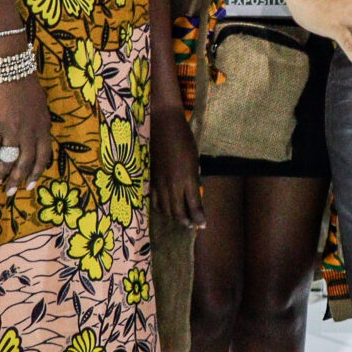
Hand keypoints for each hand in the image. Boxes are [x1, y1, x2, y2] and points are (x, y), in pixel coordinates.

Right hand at [0, 72, 53, 195]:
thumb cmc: (25, 84)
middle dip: (19, 180)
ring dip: (3, 175)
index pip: (44, 156)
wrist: (9, 68)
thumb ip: (40, 122)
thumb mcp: (41, 105)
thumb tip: (38, 136)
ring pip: (9, 159)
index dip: (37, 172)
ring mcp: (12, 129)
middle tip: (12, 193)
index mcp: (44, 127)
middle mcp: (30, 131)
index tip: (32, 184)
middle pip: (26, 162)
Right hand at [152, 107, 205, 231]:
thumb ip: (192, 177)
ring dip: (173, 216)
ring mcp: (159, 181)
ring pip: (165, 207)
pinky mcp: (149, 177)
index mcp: (188, 177)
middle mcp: (173, 183)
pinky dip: (159, 207)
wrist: (163, 124)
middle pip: (178, 210)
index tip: (202, 226)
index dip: (198, 218)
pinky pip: (153, 198)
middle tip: (191, 227)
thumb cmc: (183, 139)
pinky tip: (164, 209)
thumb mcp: (193, 159)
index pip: (193, 205)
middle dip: (185, 221)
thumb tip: (192, 191)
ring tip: (180, 221)